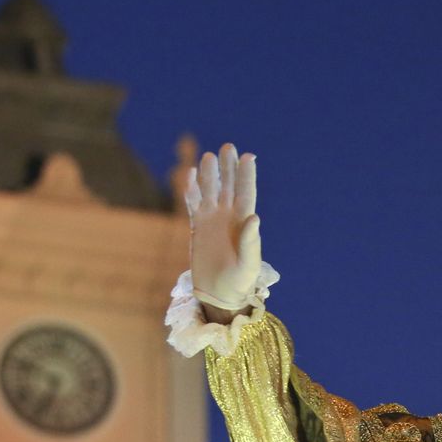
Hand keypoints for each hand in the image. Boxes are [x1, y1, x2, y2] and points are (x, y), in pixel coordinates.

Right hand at [186, 143, 265, 311]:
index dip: (246, 176)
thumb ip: (250, 242)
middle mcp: (229, 217)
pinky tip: (188, 175)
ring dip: (209, 175)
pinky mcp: (198, 226)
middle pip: (229, 186)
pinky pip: (194, 203)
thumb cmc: (239, 282)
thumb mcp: (248, 265)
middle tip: (228, 147)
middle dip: (228, 168)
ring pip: (210, 191)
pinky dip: (190, 190)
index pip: (246, 193)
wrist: (219, 294)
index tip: (248, 156)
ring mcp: (213, 220)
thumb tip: (253, 217)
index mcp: (244, 223)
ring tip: (208, 156)